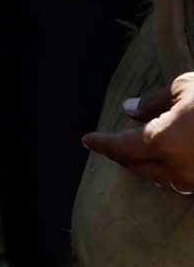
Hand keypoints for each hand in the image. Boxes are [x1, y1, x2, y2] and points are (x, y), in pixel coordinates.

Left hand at [85, 72, 193, 194]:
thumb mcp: (183, 89)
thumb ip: (152, 102)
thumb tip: (129, 109)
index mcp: (161, 142)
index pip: (121, 147)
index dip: (102, 143)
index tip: (87, 140)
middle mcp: (176, 168)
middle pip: (137, 166)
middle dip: (120, 155)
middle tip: (107, 144)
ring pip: (159, 178)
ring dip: (143, 165)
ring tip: (133, 152)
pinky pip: (182, 182)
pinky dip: (168, 171)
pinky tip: (166, 160)